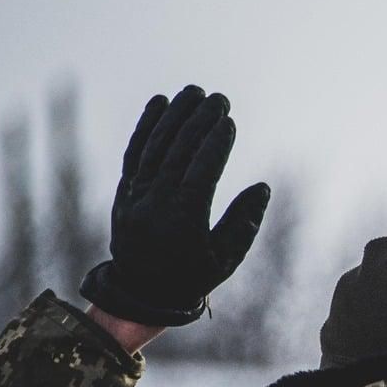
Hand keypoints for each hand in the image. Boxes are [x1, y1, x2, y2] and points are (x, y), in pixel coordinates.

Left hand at [78, 85, 271, 326]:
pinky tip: (160, 103)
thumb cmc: (192, 277)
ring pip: (155, 146)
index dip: (215, 144)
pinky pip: (135, 151)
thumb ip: (245, 222)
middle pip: (178, 152)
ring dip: (175, 116)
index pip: (200, 173)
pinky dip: (147, 126)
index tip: (229, 120)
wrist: (141, 294)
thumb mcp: (226, 259)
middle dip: (199, 121)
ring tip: (194, 92)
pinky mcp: (124, 190)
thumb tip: (263, 187)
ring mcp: (135, 195)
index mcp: (182, 222)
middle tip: (219, 98)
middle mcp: (154, 204)